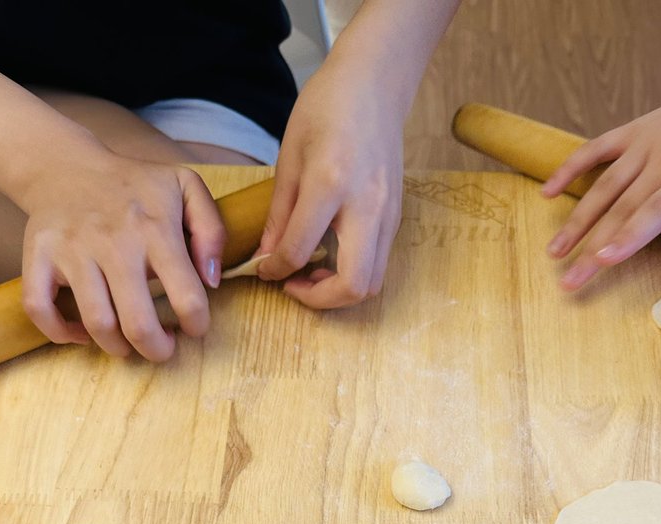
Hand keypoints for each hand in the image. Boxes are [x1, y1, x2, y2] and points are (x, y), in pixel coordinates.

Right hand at [20, 150, 224, 359]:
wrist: (68, 165)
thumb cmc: (135, 187)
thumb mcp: (185, 188)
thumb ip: (212, 230)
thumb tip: (212, 280)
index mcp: (155, 229)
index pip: (188, 298)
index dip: (197, 325)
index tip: (193, 327)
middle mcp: (113, 242)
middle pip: (139, 324)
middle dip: (158, 350)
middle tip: (163, 347)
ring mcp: (72, 250)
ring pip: (97, 324)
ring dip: (118, 348)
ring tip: (129, 343)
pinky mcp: (38, 256)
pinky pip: (40, 309)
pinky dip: (61, 332)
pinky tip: (83, 332)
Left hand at [256, 56, 403, 307]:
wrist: (375, 85)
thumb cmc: (328, 109)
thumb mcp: (290, 155)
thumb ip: (279, 213)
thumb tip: (267, 256)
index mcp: (331, 184)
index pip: (300, 250)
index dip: (275, 270)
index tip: (264, 270)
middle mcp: (366, 206)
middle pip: (354, 285)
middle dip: (319, 300)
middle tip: (294, 286)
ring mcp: (388, 215)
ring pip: (372, 283)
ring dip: (339, 292)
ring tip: (312, 275)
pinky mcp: (396, 218)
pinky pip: (378, 264)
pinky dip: (352, 274)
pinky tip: (330, 257)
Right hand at [543, 54, 660, 290]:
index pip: (655, 211)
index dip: (627, 237)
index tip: (601, 261)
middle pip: (622, 209)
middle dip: (591, 246)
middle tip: (568, 280)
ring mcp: (646, 143)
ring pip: (603, 186)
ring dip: (576, 220)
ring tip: (552, 251)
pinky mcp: (636, 131)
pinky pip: (597, 148)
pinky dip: (571, 167)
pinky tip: (548, 191)